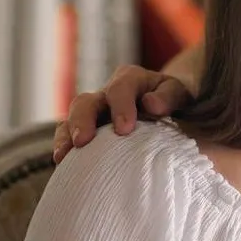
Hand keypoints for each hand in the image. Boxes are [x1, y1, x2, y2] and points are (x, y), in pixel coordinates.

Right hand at [54, 64, 193, 162]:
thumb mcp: (178, 93)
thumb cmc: (173, 101)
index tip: (124, 129)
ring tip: (65, 154)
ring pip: (73, 116)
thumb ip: (168, 97)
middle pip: (87, 101)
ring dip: (67, 134)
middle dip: (83, 120)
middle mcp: (108, 92)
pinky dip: (62, 144)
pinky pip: (67, 132)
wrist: (168, 107)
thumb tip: (151, 104)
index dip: (120, 107)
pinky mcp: (87, 127)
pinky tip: (62, 161)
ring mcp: (95, 110)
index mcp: (132, 79)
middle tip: (83, 141)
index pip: (121, 88)